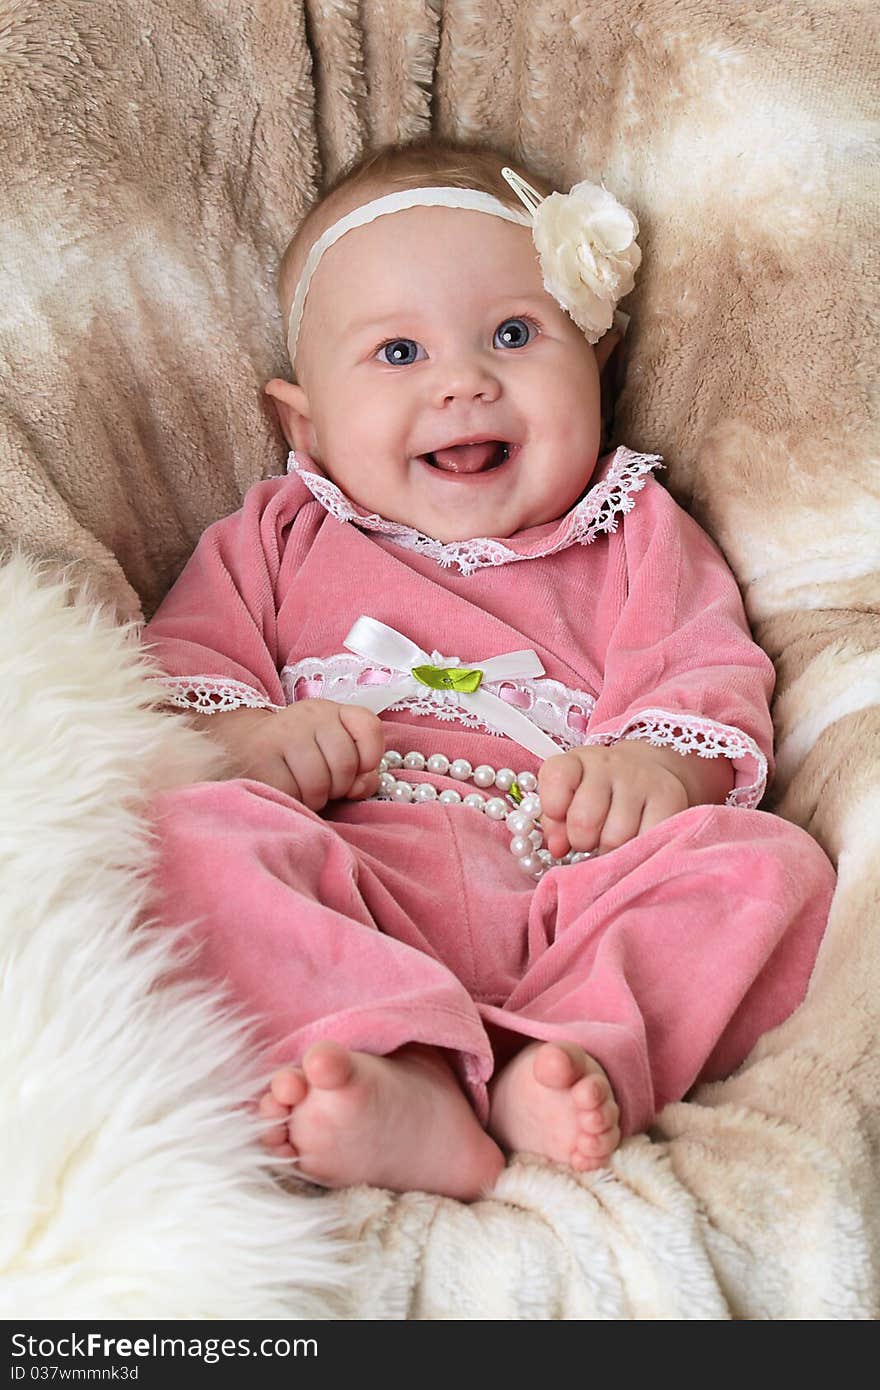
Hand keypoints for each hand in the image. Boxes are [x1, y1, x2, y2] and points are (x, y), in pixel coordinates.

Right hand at [194, 701, 384, 809]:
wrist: (237, 745)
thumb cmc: (294, 756)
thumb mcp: (329, 752)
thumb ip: (359, 770)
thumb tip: (361, 786)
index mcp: (329, 711)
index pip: (369, 727)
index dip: (370, 757)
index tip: (358, 769)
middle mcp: (307, 715)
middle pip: (346, 764)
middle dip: (338, 787)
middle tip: (322, 786)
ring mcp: (282, 734)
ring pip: (319, 784)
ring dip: (315, 799)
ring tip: (302, 790)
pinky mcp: (260, 758)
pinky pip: (293, 793)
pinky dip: (294, 802)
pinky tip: (285, 791)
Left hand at [538, 741, 696, 858]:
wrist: (646, 769)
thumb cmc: (597, 793)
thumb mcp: (568, 797)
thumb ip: (555, 823)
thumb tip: (558, 848)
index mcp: (577, 761)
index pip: (557, 777)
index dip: (553, 808)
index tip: (559, 818)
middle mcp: (609, 764)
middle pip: (584, 820)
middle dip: (582, 841)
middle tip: (588, 840)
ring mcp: (641, 779)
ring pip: (616, 838)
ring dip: (610, 852)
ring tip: (612, 842)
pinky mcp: (670, 796)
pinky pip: (648, 840)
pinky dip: (639, 851)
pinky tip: (636, 842)